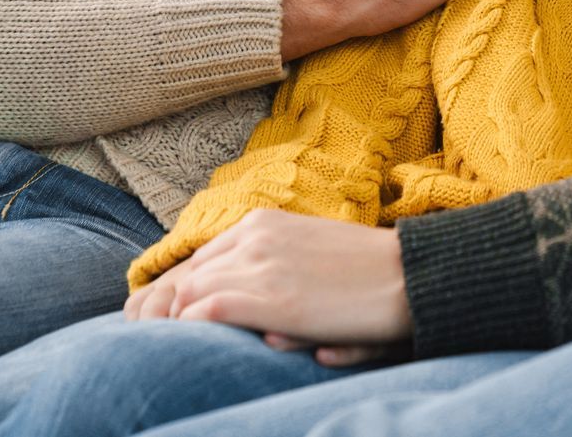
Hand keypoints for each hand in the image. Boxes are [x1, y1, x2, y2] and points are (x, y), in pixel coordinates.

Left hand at [130, 210, 412, 355]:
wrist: (409, 276)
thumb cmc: (368, 273)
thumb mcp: (311, 254)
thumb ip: (274, 270)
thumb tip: (254, 319)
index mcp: (263, 223)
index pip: (201, 258)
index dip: (182, 291)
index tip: (174, 319)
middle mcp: (255, 237)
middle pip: (187, 274)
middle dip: (169, 308)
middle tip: (162, 339)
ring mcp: (261, 265)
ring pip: (189, 291)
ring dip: (178, 321)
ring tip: (177, 347)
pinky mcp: (271, 298)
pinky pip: (207, 310)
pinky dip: (194, 327)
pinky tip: (200, 343)